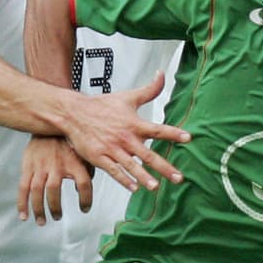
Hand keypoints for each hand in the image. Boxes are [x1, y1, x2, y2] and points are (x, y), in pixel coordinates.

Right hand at [19, 137, 94, 223]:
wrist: (48, 124)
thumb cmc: (69, 141)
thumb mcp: (83, 152)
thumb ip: (87, 169)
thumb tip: (82, 188)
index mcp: (74, 161)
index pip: (85, 184)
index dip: (86, 199)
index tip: (85, 209)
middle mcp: (57, 164)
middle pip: (54, 190)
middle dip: (55, 207)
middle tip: (58, 217)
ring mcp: (40, 166)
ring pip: (37, 191)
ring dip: (38, 209)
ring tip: (42, 222)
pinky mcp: (27, 166)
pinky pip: (23, 187)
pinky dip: (22, 204)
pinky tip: (24, 216)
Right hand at [62, 71, 190, 192]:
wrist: (74, 113)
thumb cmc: (101, 106)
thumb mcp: (127, 97)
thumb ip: (149, 89)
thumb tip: (162, 74)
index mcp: (134, 124)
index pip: (158, 130)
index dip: (173, 133)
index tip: (188, 138)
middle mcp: (125, 138)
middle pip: (148, 155)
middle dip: (164, 167)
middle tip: (179, 178)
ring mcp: (112, 149)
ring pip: (131, 165)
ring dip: (144, 177)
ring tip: (156, 187)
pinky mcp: (99, 157)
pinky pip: (113, 171)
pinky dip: (124, 179)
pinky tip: (133, 188)